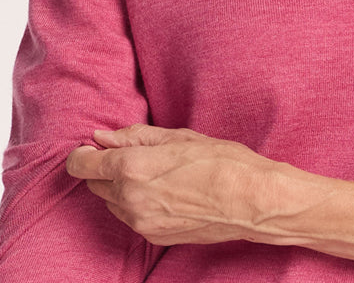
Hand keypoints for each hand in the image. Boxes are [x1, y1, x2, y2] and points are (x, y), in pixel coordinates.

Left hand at [66, 124, 291, 245]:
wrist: (251, 200)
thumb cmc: (222, 161)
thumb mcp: (178, 137)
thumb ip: (134, 136)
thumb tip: (103, 137)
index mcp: (133, 168)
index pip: (83, 164)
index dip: (83, 153)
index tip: (92, 146)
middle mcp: (130, 199)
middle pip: (94, 185)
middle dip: (104, 169)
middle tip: (132, 154)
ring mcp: (141, 222)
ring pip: (112, 202)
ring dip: (120, 187)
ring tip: (154, 172)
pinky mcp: (154, 237)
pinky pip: (132, 217)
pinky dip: (137, 203)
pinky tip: (164, 190)